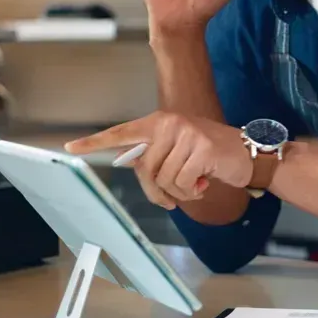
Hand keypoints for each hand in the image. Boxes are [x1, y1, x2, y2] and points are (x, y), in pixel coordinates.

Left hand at [64, 112, 253, 210]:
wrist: (247, 152)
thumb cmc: (210, 154)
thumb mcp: (180, 149)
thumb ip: (155, 155)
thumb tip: (130, 167)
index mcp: (159, 122)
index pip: (122, 133)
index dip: (95, 142)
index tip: (70, 148)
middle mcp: (170, 123)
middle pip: (145, 169)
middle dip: (157, 190)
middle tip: (175, 195)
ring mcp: (186, 135)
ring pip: (164, 180)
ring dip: (179, 192)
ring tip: (195, 183)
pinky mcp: (200, 150)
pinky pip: (181, 184)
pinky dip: (191, 192)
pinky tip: (204, 183)